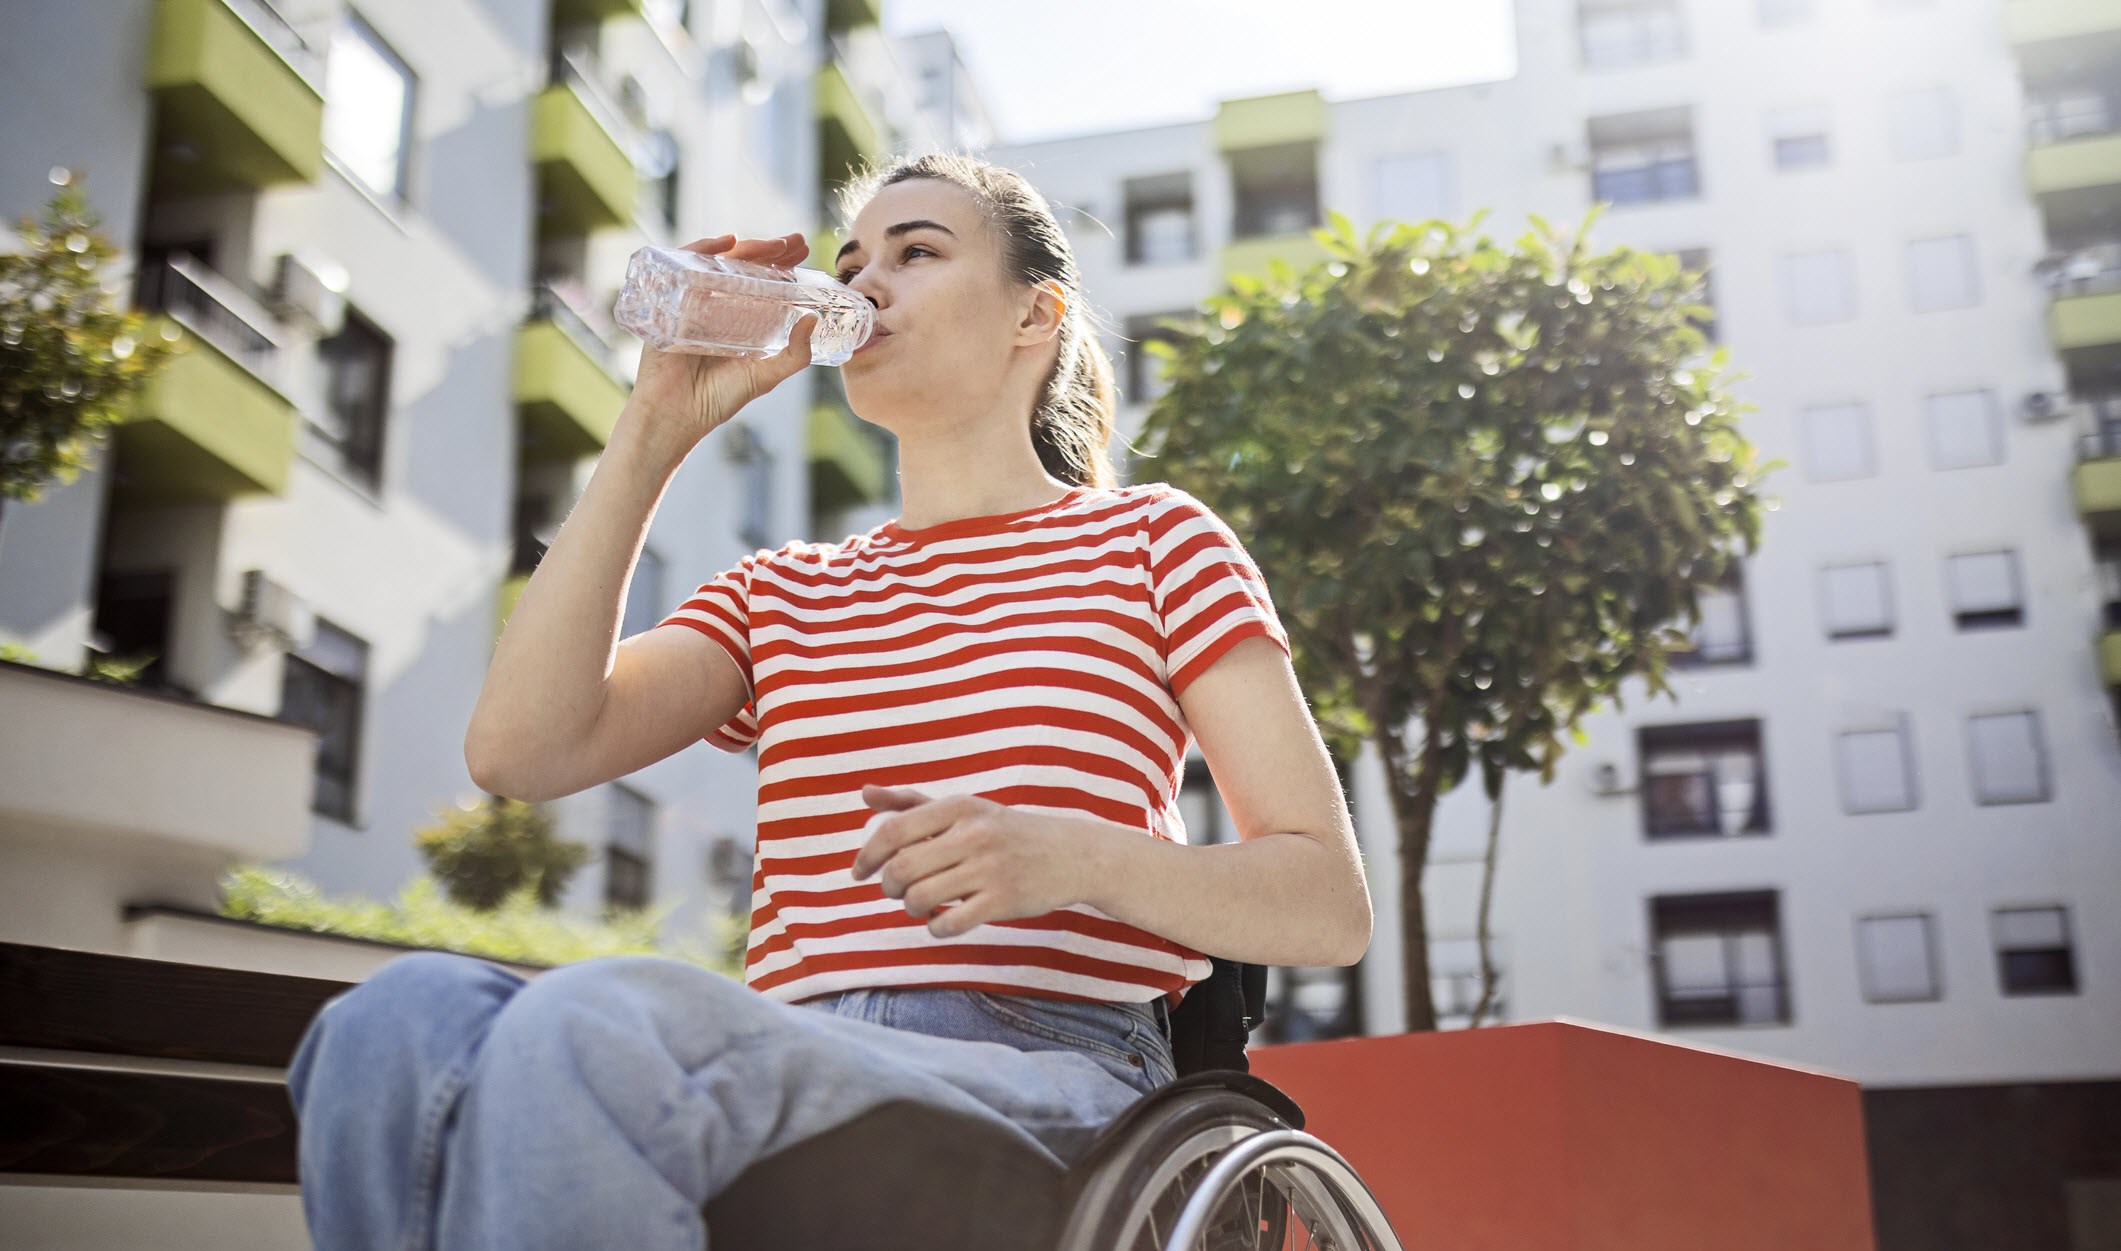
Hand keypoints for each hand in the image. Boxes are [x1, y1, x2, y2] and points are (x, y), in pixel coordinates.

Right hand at [626, 231, 819, 449]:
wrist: (676, 414)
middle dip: (770, 251)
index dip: (782, 264)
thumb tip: (814, 320)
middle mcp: (717, 306)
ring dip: (747, 248)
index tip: (803, 250)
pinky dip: (704, 249)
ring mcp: (693, 301)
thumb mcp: (764, 375)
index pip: (762, 283)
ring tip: (774, 245)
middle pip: (744, 267)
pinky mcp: (669, 301)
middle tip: (795, 242)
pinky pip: (685, 267)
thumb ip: (794, 355)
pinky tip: (727, 243)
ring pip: (720, 263)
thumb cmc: (717, 399)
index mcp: (739, 321)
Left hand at [849, 784, 1087, 938]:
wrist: (1068, 854)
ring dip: (911, 908)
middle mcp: (973, 834)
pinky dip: (936, 927)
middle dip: (889, 887)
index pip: (892, 830)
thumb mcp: (963, 809)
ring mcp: (989, 868)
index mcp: (958, 806)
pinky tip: (943, 920)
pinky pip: (948, 923)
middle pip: (901, 869)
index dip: (867, 855)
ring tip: (922, 904)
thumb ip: (912, 802)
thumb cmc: (1003, 832)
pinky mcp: (1003, 901)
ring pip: (920, 898)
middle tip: (897, 891)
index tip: (860, 872)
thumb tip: (865, 793)